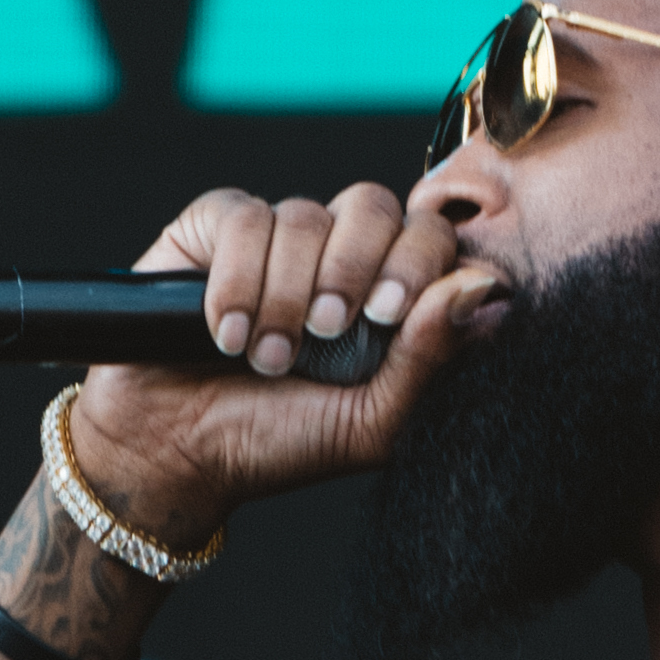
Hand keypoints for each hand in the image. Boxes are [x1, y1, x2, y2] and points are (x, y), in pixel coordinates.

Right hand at [69, 182, 504, 541]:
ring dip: (287, 294)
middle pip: (374, 205)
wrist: (176, 454)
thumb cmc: (278, 441)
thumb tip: (484, 288)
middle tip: (331, 327)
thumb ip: (430, 358)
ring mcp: (276, 238)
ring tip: (267, 357)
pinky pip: (243, 217)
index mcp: (385, 295)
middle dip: (356, 265)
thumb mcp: (369, 421)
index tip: (388, 316)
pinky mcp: (213, 229)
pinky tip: (225, 332)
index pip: (430, 237)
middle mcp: (335, 256)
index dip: (417, 261)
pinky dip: (237, 279)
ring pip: (305, 216)